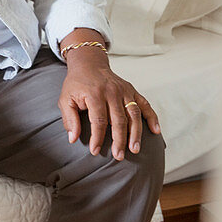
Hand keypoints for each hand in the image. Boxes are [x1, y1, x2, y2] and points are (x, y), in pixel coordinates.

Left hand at [57, 34, 161, 160]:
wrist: (89, 64)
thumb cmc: (77, 84)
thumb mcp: (65, 99)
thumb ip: (69, 119)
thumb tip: (73, 139)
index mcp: (94, 94)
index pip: (98, 120)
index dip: (98, 137)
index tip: (95, 151)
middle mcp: (112, 92)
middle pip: (118, 120)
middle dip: (119, 140)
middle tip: (119, 156)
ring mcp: (124, 90)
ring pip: (133, 114)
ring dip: (135, 133)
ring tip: (135, 149)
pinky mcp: (132, 90)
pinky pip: (145, 104)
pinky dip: (152, 117)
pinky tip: (155, 131)